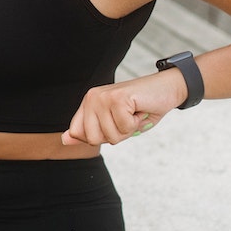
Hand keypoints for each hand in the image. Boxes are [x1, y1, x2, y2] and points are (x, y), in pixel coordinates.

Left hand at [61, 71, 183, 145]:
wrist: (166, 90)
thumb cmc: (141, 109)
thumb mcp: (113, 124)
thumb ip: (88, 131)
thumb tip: (64, 140)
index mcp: (88, 103)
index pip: (77, 133)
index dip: (98, 137)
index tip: (113, 123)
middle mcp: (92, 98)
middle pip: (93, 139)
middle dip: (114, 136)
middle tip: (125, 120)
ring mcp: (103, 97)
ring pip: (110, 136)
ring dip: (128, 130)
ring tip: (134, 114)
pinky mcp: (118, 98)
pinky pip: (124, 128)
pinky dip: (136, 124)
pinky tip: (139, 109)